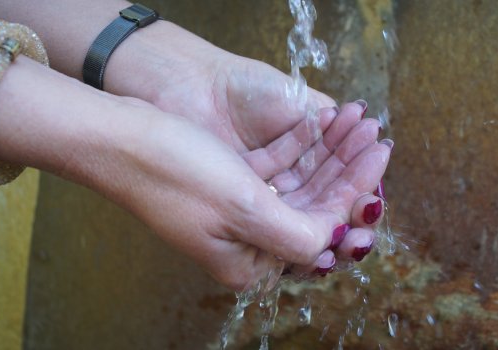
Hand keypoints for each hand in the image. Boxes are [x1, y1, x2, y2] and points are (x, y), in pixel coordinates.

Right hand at [144, 54, 390, 274]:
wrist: (117, 138)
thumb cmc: (175, 174)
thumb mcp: (245, 209)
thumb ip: (298, 235)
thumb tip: (335, 240)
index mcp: (250, 263)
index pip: (320, 232)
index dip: (355, 193)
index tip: (381, 156)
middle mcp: (246, 243)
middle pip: (313, 207)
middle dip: (347, 169)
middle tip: (377, 136)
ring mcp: (237, 212)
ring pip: (299, 184)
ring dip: (329, 153)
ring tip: (357, 123)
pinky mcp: (228, 183)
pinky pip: (276, 167)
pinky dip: (299, 145)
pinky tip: (321, 121)